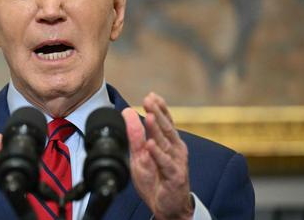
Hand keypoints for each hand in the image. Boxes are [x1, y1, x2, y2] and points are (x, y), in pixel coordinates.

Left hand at [122, 93, 192, 219]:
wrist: (167, 207)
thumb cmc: (156, 180)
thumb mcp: (141, 156)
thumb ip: (135, 136)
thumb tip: (127, 114)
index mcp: (169, 142)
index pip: (166, 122)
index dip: (160, 108)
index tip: (151, 95)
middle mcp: (175, 149)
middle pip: (166, 128)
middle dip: (158, 113)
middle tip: (149, 99)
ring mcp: (176, 162)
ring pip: (165, 143)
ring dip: (157, 129)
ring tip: (149, 116)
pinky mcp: (175, 176)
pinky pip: (165, 163)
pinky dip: (158, 154)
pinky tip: (151, 145)